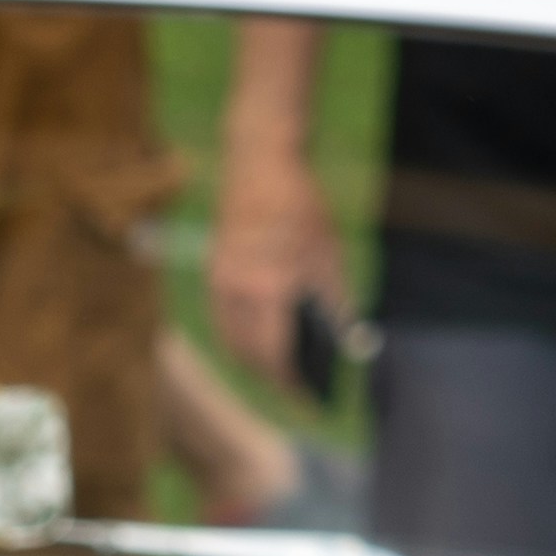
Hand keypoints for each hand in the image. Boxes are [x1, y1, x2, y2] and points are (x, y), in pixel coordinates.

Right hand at [204, 154, 349, 397]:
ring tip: (281, 371)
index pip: (275, 354)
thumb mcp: (328, 252)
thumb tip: (341, 343)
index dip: (291, 381)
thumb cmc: (300, 203)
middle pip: (249, 355)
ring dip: (253, 362)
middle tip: (297, 388)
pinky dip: (241, 339)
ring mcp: (220, 281)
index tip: (309, 396)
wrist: (257, 158)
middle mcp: (237, 290)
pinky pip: (224, 321)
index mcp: (269, 287)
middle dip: (272, 377)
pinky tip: (262, 343)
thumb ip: (333, 302)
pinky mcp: (214, 272)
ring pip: (231, 341)